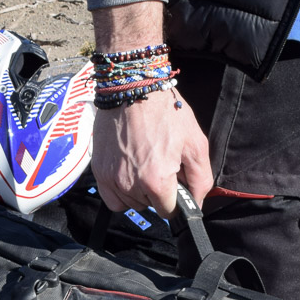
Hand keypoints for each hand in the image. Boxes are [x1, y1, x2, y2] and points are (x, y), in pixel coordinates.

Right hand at [91, 89, 213, 216]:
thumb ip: (201, 179)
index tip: (175, 183)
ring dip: (139, 192)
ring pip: (131, 204)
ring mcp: (112, 180)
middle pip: (150, 207)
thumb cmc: (166, 112)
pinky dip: (121, 193)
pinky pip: (112, 199)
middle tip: (160, 164)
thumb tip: (197, 203)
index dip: (176, 199)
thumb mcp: (195, 143)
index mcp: (157, 181)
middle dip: (158, 192)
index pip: (169, 212)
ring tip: (144, 164)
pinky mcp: (99, 172)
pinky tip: (129, 173)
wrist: (132, 88)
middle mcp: (131, 185)